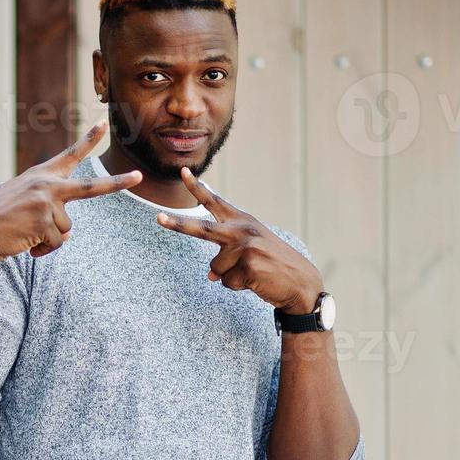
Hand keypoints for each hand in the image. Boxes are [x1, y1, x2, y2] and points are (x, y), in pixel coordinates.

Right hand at [0, 117, 142, 263]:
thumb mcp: (22, 203)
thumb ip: (47, 208)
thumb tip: (67, 234)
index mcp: (41, 176)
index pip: (69, 155)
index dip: (88, 139)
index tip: (104, 123)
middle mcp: (47, 185)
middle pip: (91, 187)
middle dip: (118, 183)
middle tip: (138, 177)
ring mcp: (47, 203)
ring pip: (66, 230)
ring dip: (48, 239)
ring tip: (25, 234)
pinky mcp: (45, 223)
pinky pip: (55, 244)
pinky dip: (41, 250)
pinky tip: (24, 244)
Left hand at [154, 167, 323, 312]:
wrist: (302, 284)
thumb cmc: (274, 267)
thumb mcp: (251, 253)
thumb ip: (226, 257)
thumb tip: (210, 275)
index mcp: (243, 221)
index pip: (215, 202)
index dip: (197, 188)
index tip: (182, 172)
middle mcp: (243, 230)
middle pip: (202, 228)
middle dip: (178, 224)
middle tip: (157, 218)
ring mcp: (246, 246)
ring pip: (215, 267)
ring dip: (230, 277)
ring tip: (252, 274)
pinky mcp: (248, 264)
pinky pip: (227, 282)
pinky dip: (238, 287)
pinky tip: (257, 282)